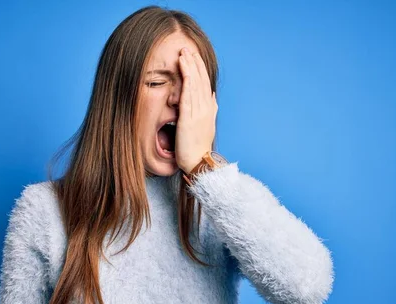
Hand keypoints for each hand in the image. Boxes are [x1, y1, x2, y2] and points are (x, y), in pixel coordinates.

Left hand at [175, 47, 217, 173]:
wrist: (198, 163)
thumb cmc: (197, 148)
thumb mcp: (205, 125)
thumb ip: (208, 110)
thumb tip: (211, 96)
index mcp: (209, 109)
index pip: (205, 84)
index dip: (199, 69)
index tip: (193, 57)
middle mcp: (206, 108)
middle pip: (201, 80)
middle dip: (194, 63)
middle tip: (187, 48)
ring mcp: (199, 112)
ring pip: (196, 83)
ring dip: (190, 66)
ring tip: (184, 53)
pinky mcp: (189, 117)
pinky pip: (189, 93)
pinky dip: (187, 78)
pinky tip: (184, 68)